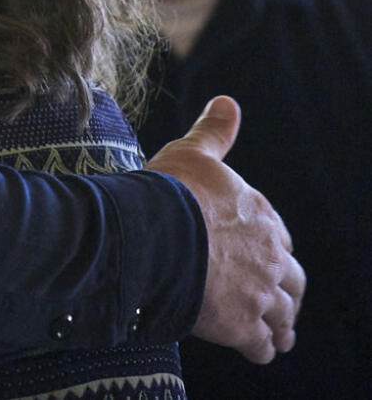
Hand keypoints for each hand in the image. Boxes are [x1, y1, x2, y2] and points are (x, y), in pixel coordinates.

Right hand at [146, 96, 304, 363]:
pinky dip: (261, 349)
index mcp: (262, 217)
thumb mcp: (194, 153)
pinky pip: (261, 346)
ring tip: (276, 334)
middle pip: (293, 281)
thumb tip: (227, 101)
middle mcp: (270, 258)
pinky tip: (255, 350)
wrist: (157, 236)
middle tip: (278, 300)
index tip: (264, 254)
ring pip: (283, 317)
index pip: (280, 238)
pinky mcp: (242, 326)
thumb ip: (215, 132)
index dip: (272, 247)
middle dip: (287, 290)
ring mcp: (259, 294)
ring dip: (280, 325)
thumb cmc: (173, 191)